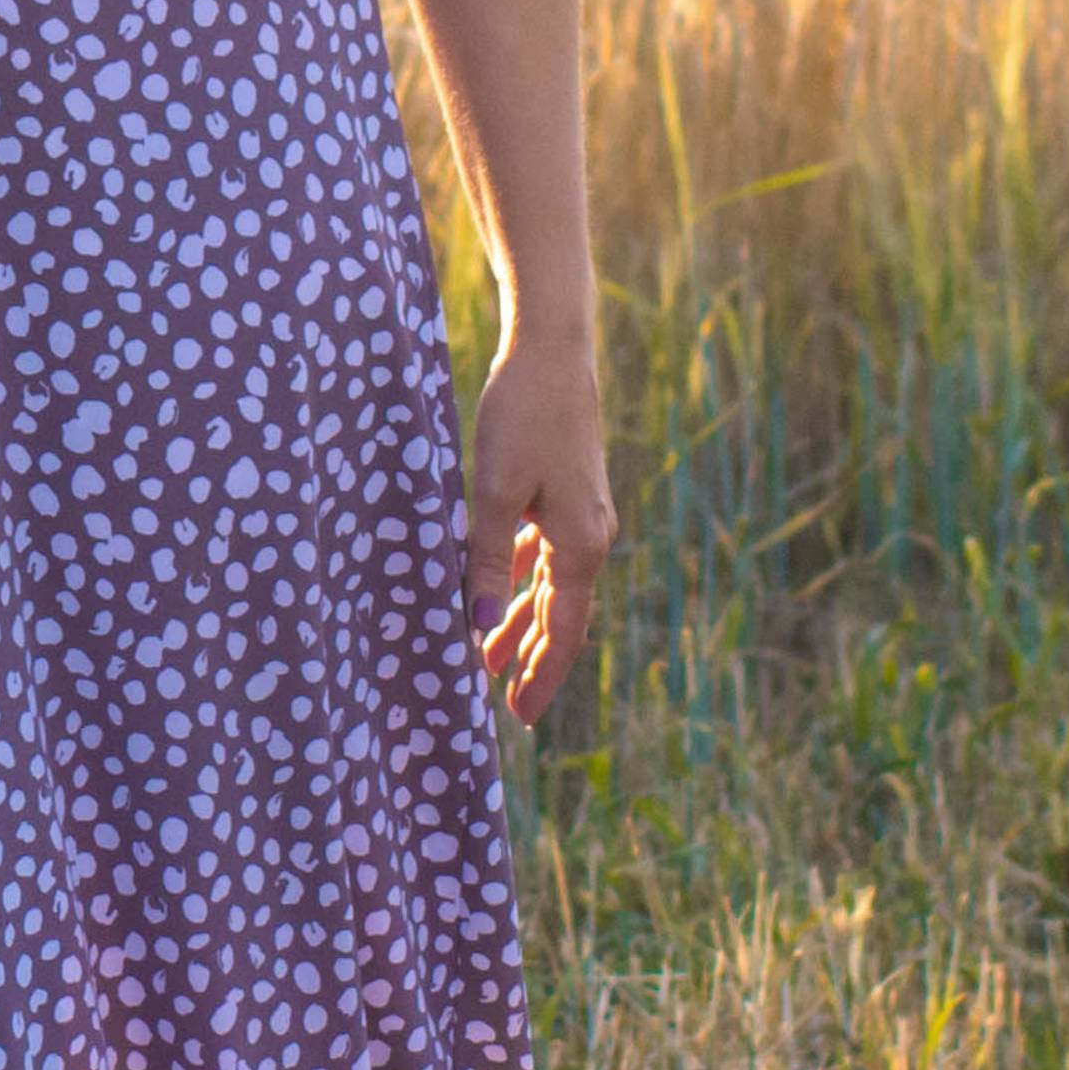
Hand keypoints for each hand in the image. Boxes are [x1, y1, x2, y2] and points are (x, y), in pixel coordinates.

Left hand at [456, 332, 614, 724]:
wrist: (552, 351)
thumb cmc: (523, 417)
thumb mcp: (495, 494)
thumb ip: (486, 563)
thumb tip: (477, 630)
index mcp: (581, 546)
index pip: (564, 632)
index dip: (541, 676)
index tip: (521, 718)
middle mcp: (591, 537)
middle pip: (561, 616)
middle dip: (532, 660)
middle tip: (506, 705)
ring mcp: (580, 515)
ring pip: (550, 586)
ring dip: (522, 622)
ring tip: (491, 661)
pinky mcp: (564, 493)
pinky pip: (543, 553)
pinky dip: (519, 579)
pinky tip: (497, 596)